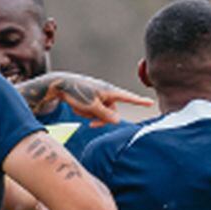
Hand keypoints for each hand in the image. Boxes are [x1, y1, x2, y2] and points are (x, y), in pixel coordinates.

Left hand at [18, 72, 152, 126]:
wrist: (59, 85)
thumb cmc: (76, 93)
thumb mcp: (91, 107)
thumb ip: (105, 115)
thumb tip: (118, 120)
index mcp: (109, 91)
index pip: (128, 98)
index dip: (140, 101)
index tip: (151, 102)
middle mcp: (106, 93)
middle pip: (113, 112)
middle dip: (102, 119)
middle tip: (91, 124)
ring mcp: (99, 96)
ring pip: (102, 113)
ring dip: (92, 115)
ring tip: (80, 108)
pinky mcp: (92, 98)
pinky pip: (94, 110)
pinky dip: (86, 112)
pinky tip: (77, 106)